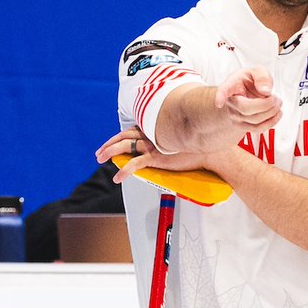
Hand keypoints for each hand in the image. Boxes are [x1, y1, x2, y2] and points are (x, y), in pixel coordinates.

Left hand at [95, 127, 210, 183]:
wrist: (207, 151)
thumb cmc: (197, 145)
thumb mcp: (181, 138)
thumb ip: (172, 137)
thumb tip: (170, 142)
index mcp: (156, 129)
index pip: (133, 130)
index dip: (119, 136)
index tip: (112, 141)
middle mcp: (152, 134)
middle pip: (124, 136)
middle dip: (109, 144)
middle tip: (99, 152)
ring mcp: (153, 145)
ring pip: (125, 147)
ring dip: (110, 152)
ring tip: (101, 158)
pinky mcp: (156, 157)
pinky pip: (135, 164)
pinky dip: (124, 171)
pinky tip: (117, 178)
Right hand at [213, 66, 281, 131]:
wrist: (246, 93)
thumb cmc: (250, 81)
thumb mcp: (257, 71)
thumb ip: (262, 76)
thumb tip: (265, 91)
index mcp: (231, 86)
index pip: (223, 91)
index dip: (220, 96)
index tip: (219, 103)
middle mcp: (231, 103)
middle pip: (246, 109)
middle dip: (266, 104)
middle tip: (275, 97)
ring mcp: (236, 117)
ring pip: (254, 120)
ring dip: (271, 112)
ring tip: (277, 102)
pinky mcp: (244, 126)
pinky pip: (258, 129)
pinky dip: (272, 122)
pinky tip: (277, 113)